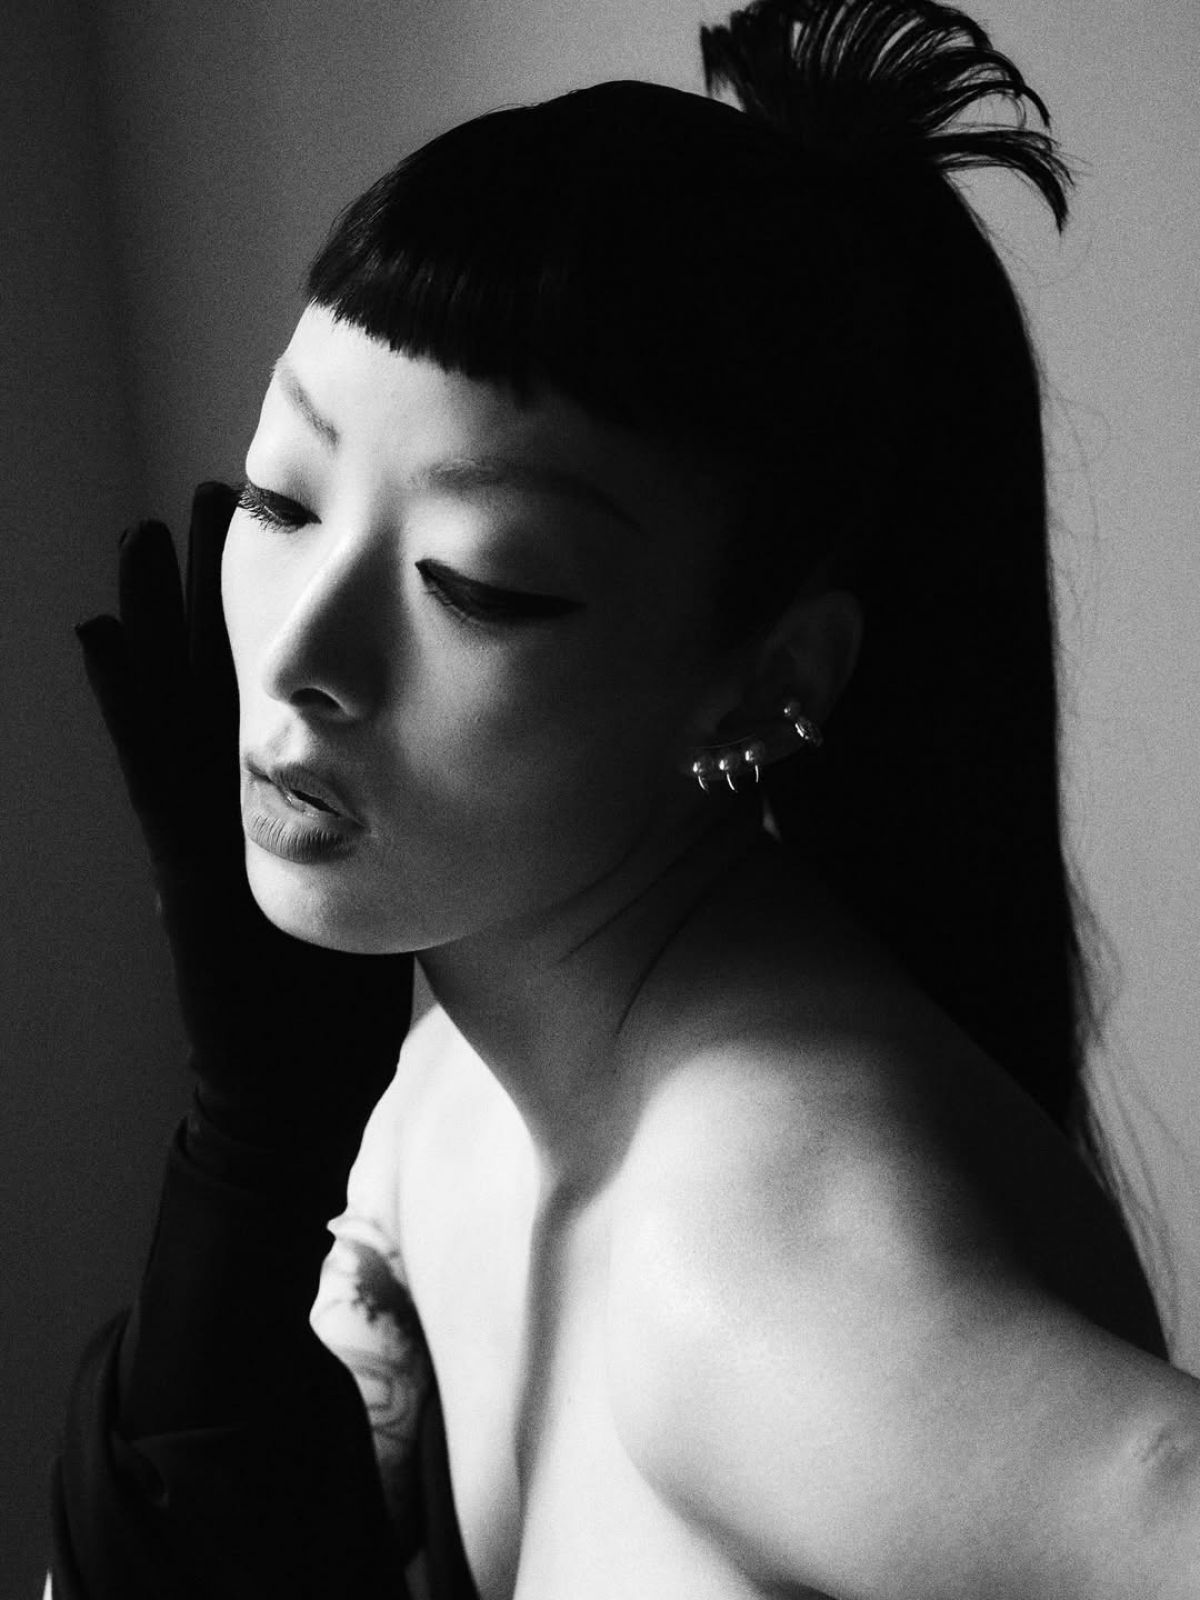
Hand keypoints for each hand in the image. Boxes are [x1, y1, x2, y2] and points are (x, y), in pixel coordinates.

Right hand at [75, 482, 411, 1176]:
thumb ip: (402, 838)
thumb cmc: (342, 1004)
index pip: (286, 691)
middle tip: (212, 491)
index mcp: (290, 805)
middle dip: (213, 588)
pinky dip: (124, 704)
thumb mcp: (382, 896)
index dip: (283, 614)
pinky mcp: (179, 869)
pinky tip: (98, 636)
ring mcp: (199, 833)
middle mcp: (236, 803)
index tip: (296, 526)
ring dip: (154, 620)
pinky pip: (148, 771)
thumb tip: (465, 786)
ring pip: (173, 704)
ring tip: (140, 535)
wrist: (291, 1093)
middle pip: (220, 674)